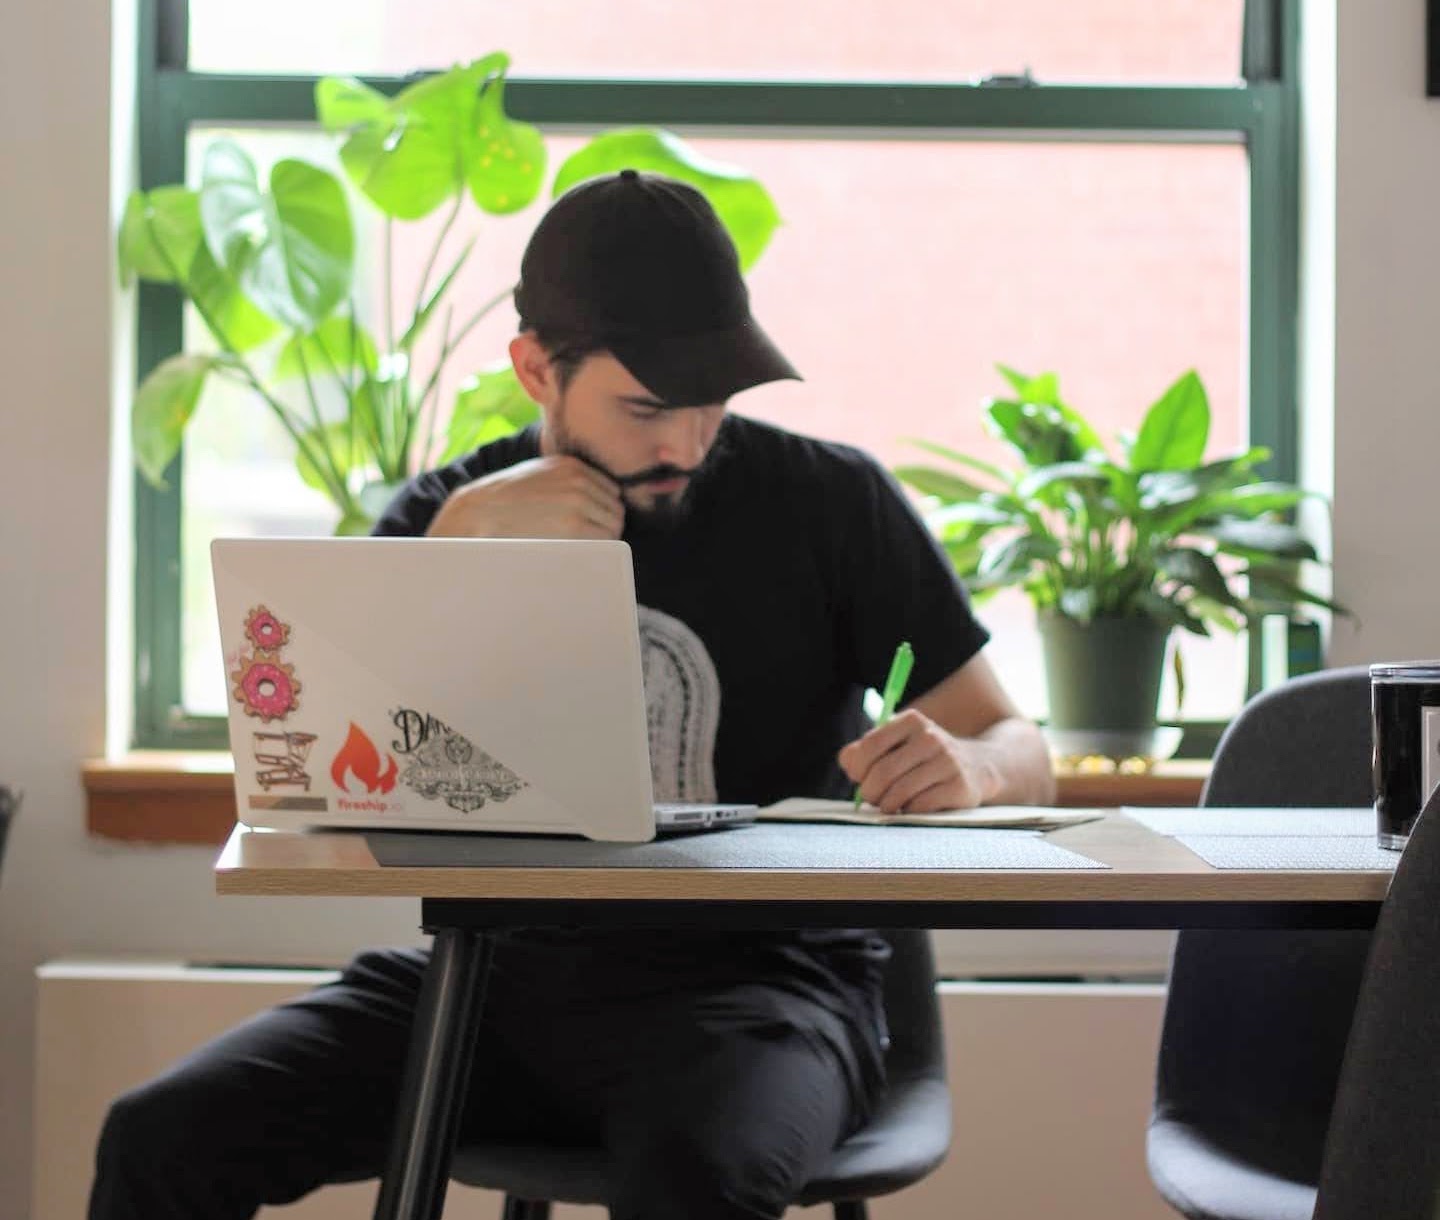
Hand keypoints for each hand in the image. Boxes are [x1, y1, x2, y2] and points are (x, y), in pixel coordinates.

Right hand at [426, 456, 624, 539]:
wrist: (478, 512)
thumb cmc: (504, 499)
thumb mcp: (538, 474)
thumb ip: (566, 479)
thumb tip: (594, 499)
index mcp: (572, 466)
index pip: (611, 491)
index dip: (604, 510)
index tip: (593, 524)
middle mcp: (579, 480)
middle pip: (616, 509)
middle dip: (606, 526)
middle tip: (589, 541)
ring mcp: (577, 502)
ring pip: (613, 527)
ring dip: (603, 540)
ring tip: (581, 549)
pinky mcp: (573, 526)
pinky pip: (604, 542)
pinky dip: (598, 550)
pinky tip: (580, 553)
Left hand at [838, 709, 998, 813]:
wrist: (974, 768)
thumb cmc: (921, 759)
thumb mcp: (895, 746)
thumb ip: (862, 752)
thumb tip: (848, 763)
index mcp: (912, 721)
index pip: (870, 745)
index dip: (857, 768)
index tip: (858, 778)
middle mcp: (931, 737)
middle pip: (883, 772)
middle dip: (870, 792)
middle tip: (872, 798)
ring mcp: (948, 761)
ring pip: (900, 792)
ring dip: (887, 805)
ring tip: (889, 805)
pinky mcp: (960, 786)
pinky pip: (920, 806)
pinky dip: (908, 811)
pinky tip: (911, 807)